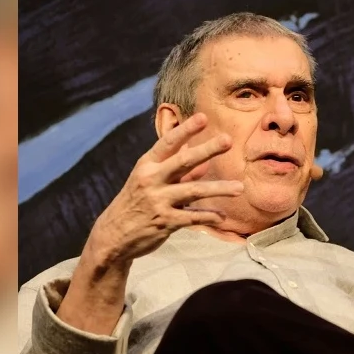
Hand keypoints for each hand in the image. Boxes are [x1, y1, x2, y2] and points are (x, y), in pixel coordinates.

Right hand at [58, 112, 242, 332]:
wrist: (113, 235)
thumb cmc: (137, 203)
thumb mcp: (151, 182)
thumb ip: (178, 173)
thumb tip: (204, 163)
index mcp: (147, 165)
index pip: (168, 143)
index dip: (186, 130)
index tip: (203, 118)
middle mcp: (152, 180)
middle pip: (183, 161)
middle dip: (206, 150)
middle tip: (228, 140)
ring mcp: (158, 201)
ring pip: (193, 191)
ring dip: (218, 188)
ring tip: (239, 188)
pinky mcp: (165, 222)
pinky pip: (192, 217)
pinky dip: (209, 216)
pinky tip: (222, 216)